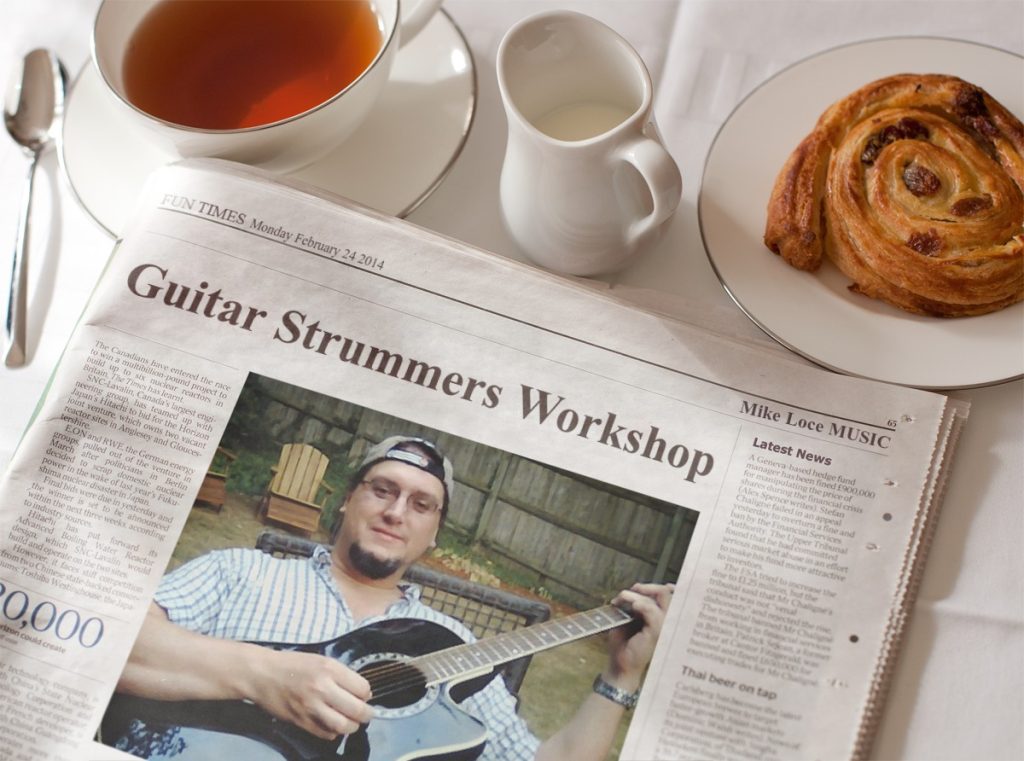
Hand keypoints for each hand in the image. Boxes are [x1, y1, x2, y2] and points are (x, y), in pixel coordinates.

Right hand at [247, 648, 374, 739]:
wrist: (262, 674)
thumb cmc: (293, 664)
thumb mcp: (321, 661)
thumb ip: (341, 675)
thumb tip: (362, 693)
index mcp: (329, 669)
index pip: (362, 688)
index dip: (366, 694)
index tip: (364, 695)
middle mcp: (322, 688)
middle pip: (357, 709)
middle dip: (367, 714)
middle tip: (367, 714)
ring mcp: (311, 707)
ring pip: (343, 726)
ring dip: (352, 726)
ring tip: (353, 723)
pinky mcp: (301, 721)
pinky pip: (326, 734)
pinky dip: (334, 733)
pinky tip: (333, 726)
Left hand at [604, 582, 673, 689]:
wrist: (620, 665)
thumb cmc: (624, 644)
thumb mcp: (629, 619)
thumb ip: (637, 605)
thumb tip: (637, 589)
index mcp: (662, 618)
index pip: (671, 597)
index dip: (661, 587)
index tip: (641, 586)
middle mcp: (667, 622)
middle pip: (668, 594)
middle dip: (649, 587)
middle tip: (633, 589)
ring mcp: (663, 627)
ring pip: (660, 598)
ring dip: (638, 595)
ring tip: (622, 598)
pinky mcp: (656, 632)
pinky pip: (652, 611)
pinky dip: (640, 604)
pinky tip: (631, 607)